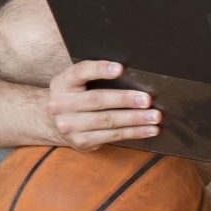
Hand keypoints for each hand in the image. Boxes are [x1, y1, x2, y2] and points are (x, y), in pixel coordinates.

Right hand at [43, 60, 159, 148]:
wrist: (56, 123)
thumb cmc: (77, 96)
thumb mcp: (77, 82)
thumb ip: (96, 76)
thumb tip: (135, 75)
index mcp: (62, 83)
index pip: (80, 72)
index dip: (100, 69)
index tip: (120, 68)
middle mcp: (61, 104)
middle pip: (97, 100)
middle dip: (125, 99)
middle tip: (147, 100)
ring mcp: (69, 125)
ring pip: (107, 121)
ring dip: (135, 119)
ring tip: (154, 116)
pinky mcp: (81, 141)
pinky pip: (112, 136)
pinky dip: (134, 133)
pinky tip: (149, 129)